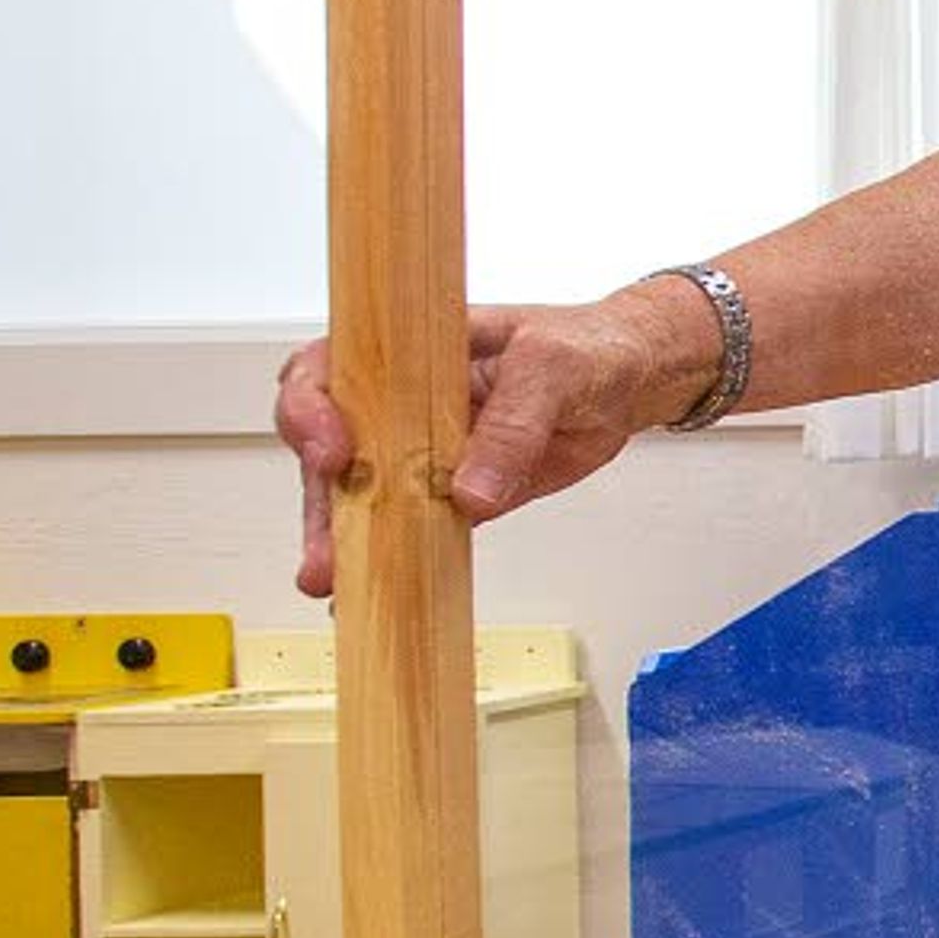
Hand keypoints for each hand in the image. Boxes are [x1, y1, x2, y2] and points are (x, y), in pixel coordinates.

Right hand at [275, 286, 713, 597]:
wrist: (629, 379)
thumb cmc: (586, 346)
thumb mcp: (553, 365)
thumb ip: (513, 422)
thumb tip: (469, 492)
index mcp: (407, 353)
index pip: (325, 372)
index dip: (309, 409)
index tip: (332, 450)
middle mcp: (400, 403)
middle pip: (328, 448)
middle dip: (318, 502)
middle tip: (325, 552)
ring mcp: (422, 451)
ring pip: (360, 497)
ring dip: (343, 542)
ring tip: (333, 582)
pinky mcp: (455, 493)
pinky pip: (413, 527)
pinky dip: (392, 558)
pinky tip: (368, 591)